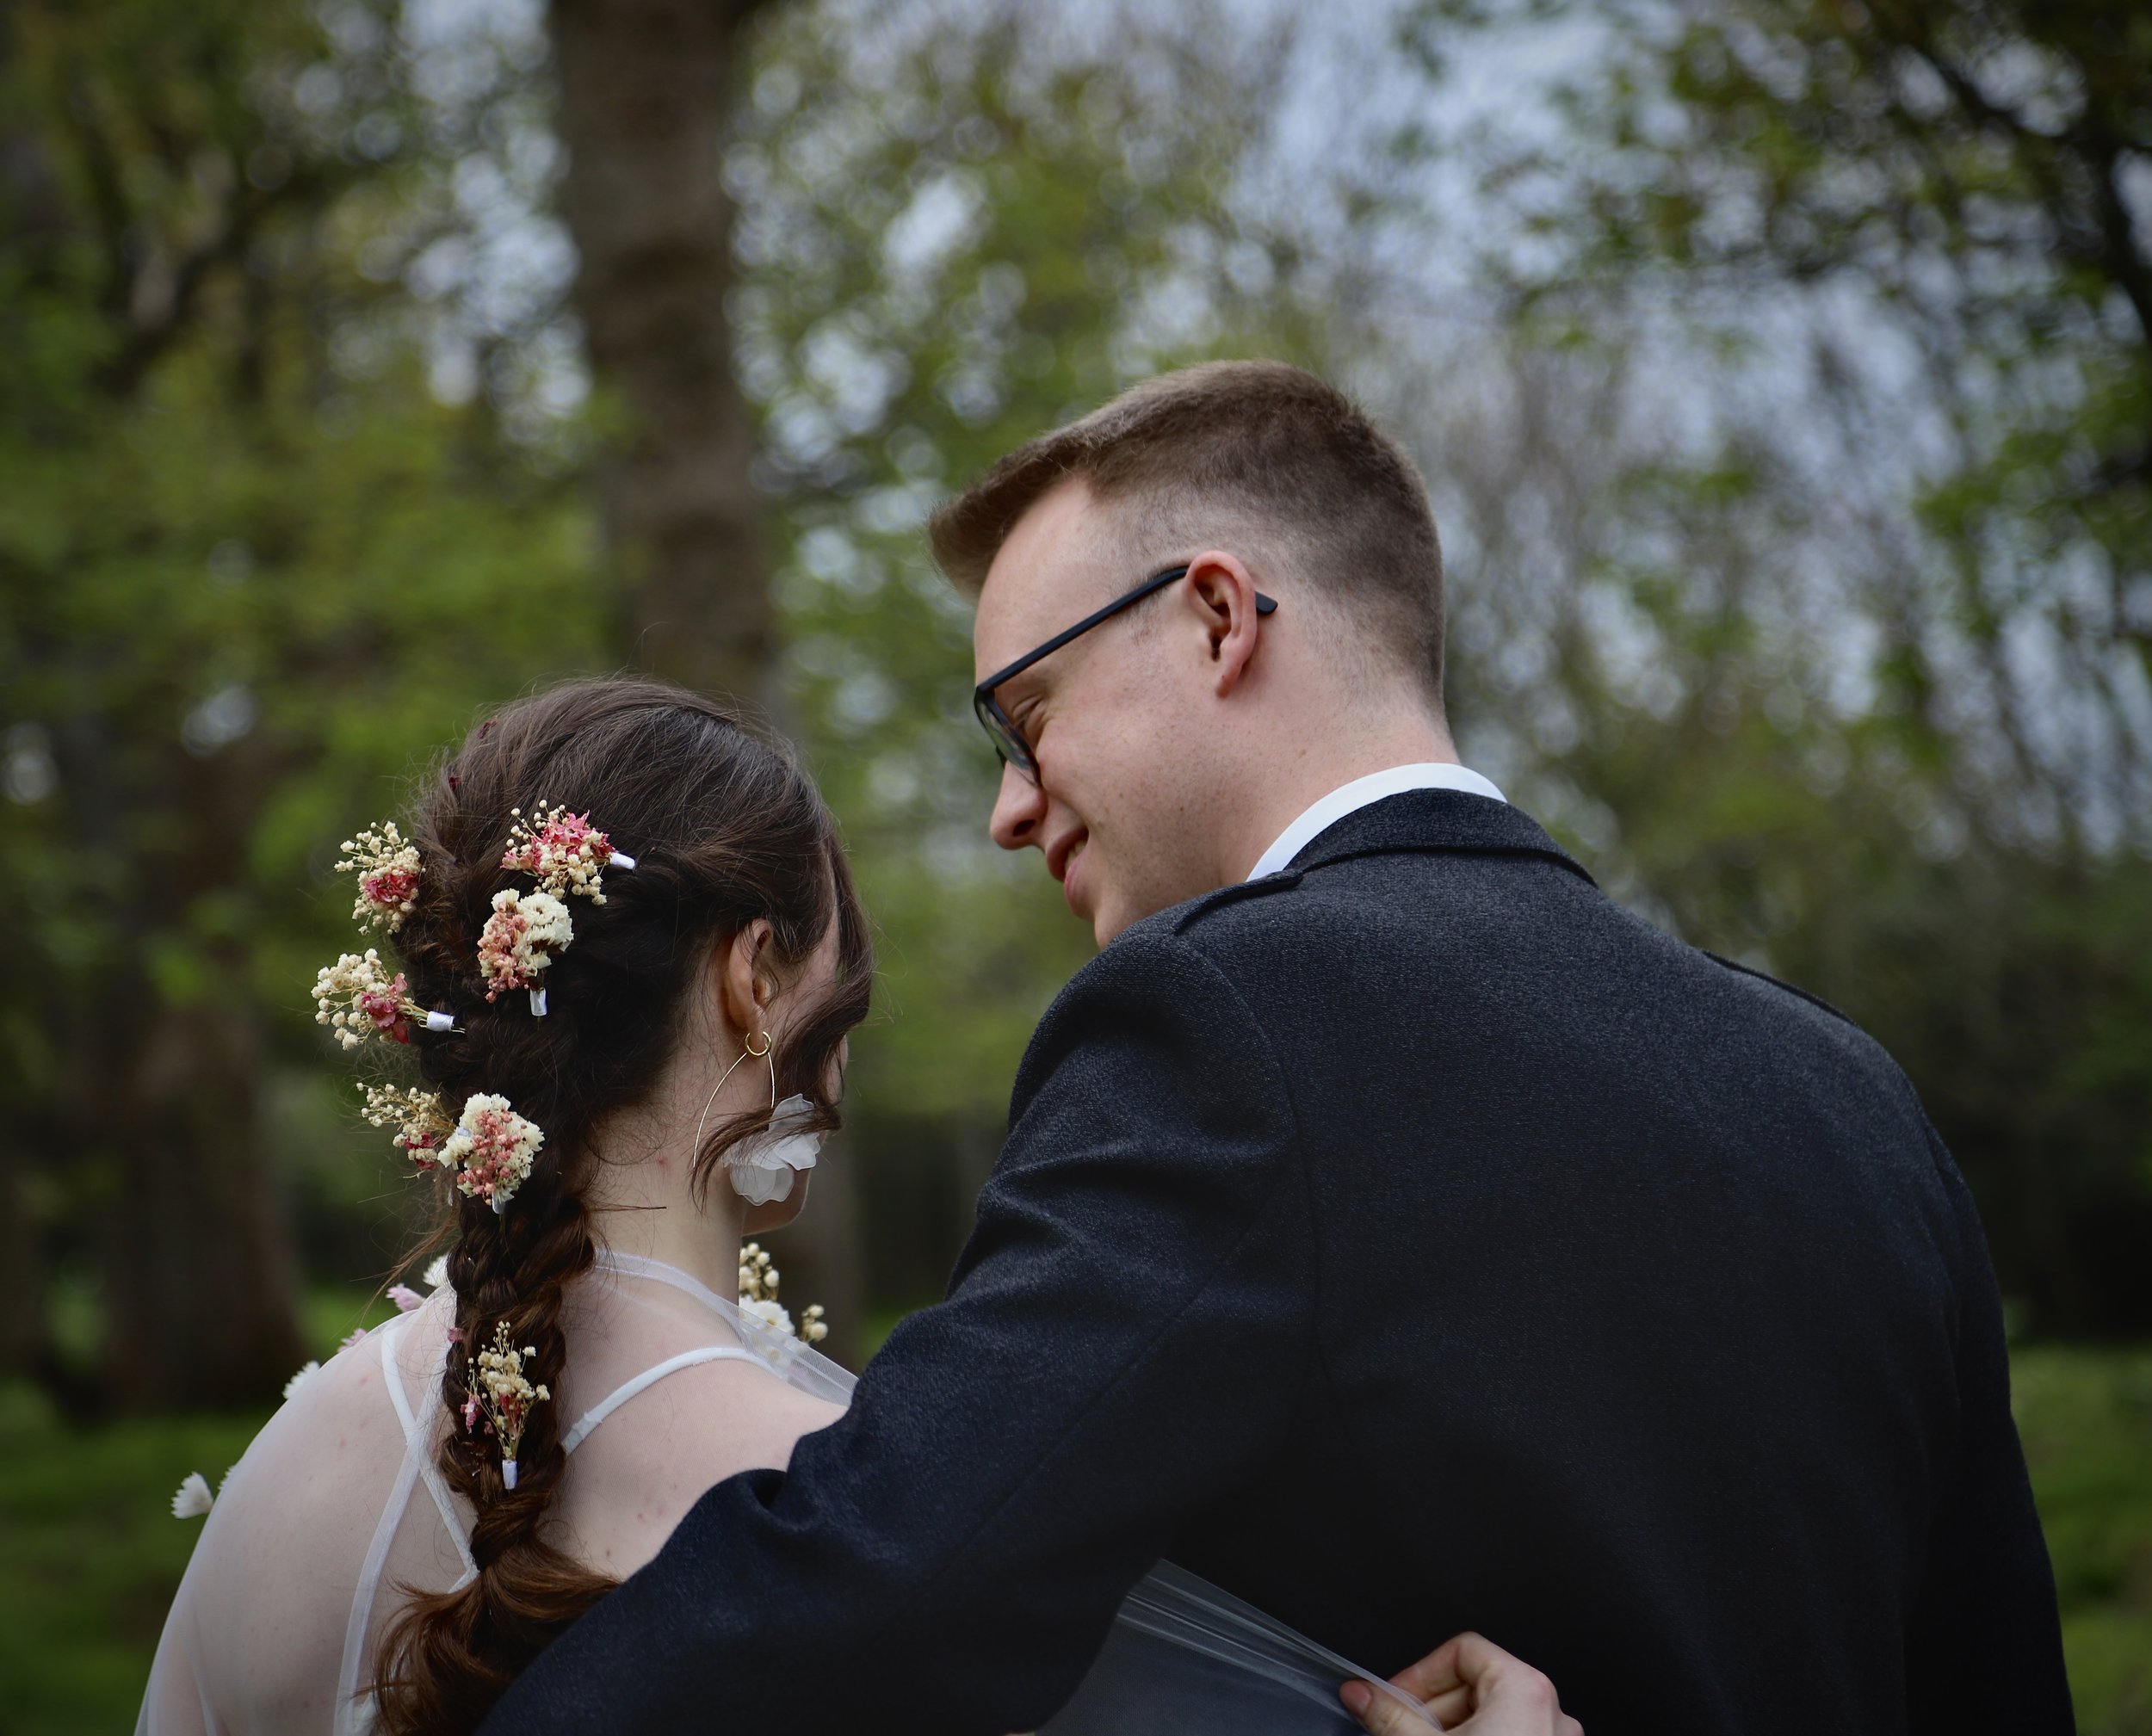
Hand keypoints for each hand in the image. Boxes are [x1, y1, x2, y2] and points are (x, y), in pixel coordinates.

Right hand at [1340, 1632, 1579, 1735]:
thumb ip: (1387, 1715)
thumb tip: (1361, 1693)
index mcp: (1524, 1691)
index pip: (1463, 1652)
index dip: (1420, 1673)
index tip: (1393, 1697)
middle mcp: (1550, 1715)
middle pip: (1478, 1685)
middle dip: (1433, 1709)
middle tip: (1403, 1732)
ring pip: (1494, 1719)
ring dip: (1454, 1733)